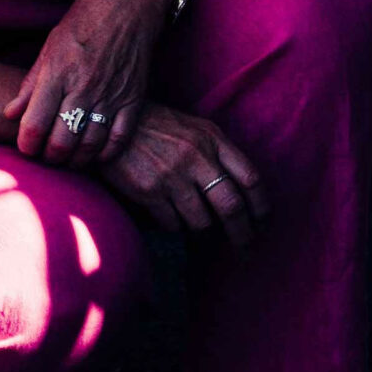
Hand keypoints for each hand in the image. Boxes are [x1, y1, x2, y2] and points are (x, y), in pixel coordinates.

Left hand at [5, 0, 174, 167]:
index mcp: (58, 73)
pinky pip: (119, 138)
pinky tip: (95, 155)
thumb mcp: (49, 47)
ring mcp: (111, 96)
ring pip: (89, 146)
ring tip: (67, 159)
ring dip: (75, 161)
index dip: (26, 145)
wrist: (129, 4)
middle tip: (45, 156)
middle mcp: (83, 88)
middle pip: (61, 142)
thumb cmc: (83, 22)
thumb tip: (11, 114)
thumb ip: (30, 84)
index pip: (34, 125)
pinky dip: (105, 154)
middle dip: (48, 157)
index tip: (26, 147)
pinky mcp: (133, 99)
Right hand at [97, 102, 267, 247]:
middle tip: (245, 246)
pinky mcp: (149, 191)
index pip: (249, 178)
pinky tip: (171, 217)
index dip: (260, 205)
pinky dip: (175, 226)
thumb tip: (242, 190)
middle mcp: (196, 157)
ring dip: (203, 229)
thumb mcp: (194, 128)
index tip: (261, 221)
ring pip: (202, 221)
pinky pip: (173, 224)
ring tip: (197, 225)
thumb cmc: (157, 127)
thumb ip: (219, 152)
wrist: (110, 125)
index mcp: (212, 139)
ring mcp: (172, 176)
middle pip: (231, 206)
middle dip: (242, 233)